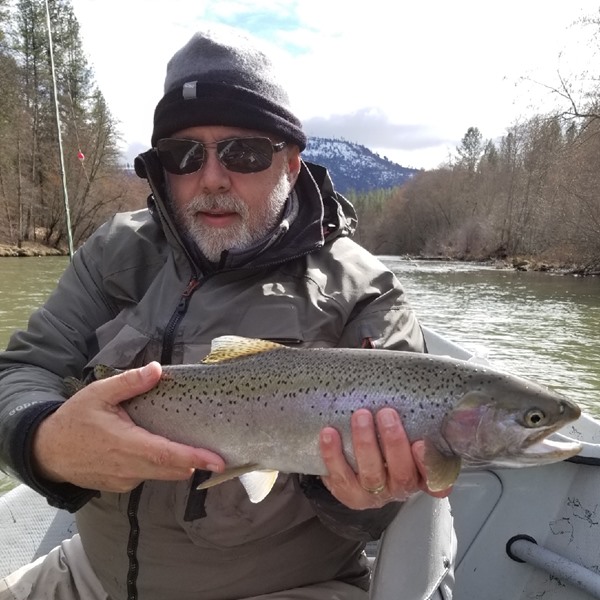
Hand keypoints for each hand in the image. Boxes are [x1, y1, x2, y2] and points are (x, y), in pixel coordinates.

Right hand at [32, 362, 224, 492]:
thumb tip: (157, 370)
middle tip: (217, 452)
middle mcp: (128, 468)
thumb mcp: (99, 394)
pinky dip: (160, 466)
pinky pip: (147, 476)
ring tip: (193, 447)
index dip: (195, 459)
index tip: (218, 462)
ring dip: (178, 464)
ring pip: (161, 475)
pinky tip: (161, 449)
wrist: (46, 451)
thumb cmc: (74, 419)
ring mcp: (124, 480)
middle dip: (195, 463)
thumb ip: (129, 383)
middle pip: (171, 470)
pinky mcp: (121, 485)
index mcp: (125, 445)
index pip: (167, 456)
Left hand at [319, 408, 451, 508]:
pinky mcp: (346, 492)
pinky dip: (333, 454)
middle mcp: (399, 488)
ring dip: (365, 444)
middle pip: (401, 474)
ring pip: (370, 475)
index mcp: (421, 476)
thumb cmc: (388, 445)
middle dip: (393, 442)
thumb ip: (416, 423)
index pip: (435, 480)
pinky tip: (329, 433)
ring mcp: (372, 494)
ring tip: (360, 416)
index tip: (421, 443)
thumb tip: (422, 391)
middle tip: (386, 413)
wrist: (356, 467)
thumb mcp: (407, 436)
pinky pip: (339, 476)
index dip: (428, 465)